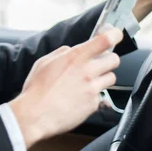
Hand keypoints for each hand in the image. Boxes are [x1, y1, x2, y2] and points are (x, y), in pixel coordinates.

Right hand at [9, 28, 122, 147]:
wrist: (35, 115)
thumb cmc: (37, 89)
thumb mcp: (44, 62)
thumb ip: (61, 53)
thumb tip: (70, 50)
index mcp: (75, 57)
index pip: (105, 40)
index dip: (114, 35)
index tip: (115, 35)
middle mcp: (87, 71)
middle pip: (115, 59)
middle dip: (109, 60)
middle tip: (100, 63)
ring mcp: (92, 89)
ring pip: (111, 78)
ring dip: (103, 78)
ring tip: (89, 83)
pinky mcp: (93, 105)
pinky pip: (101, 96)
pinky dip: (93, 96)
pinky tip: (80, 98)